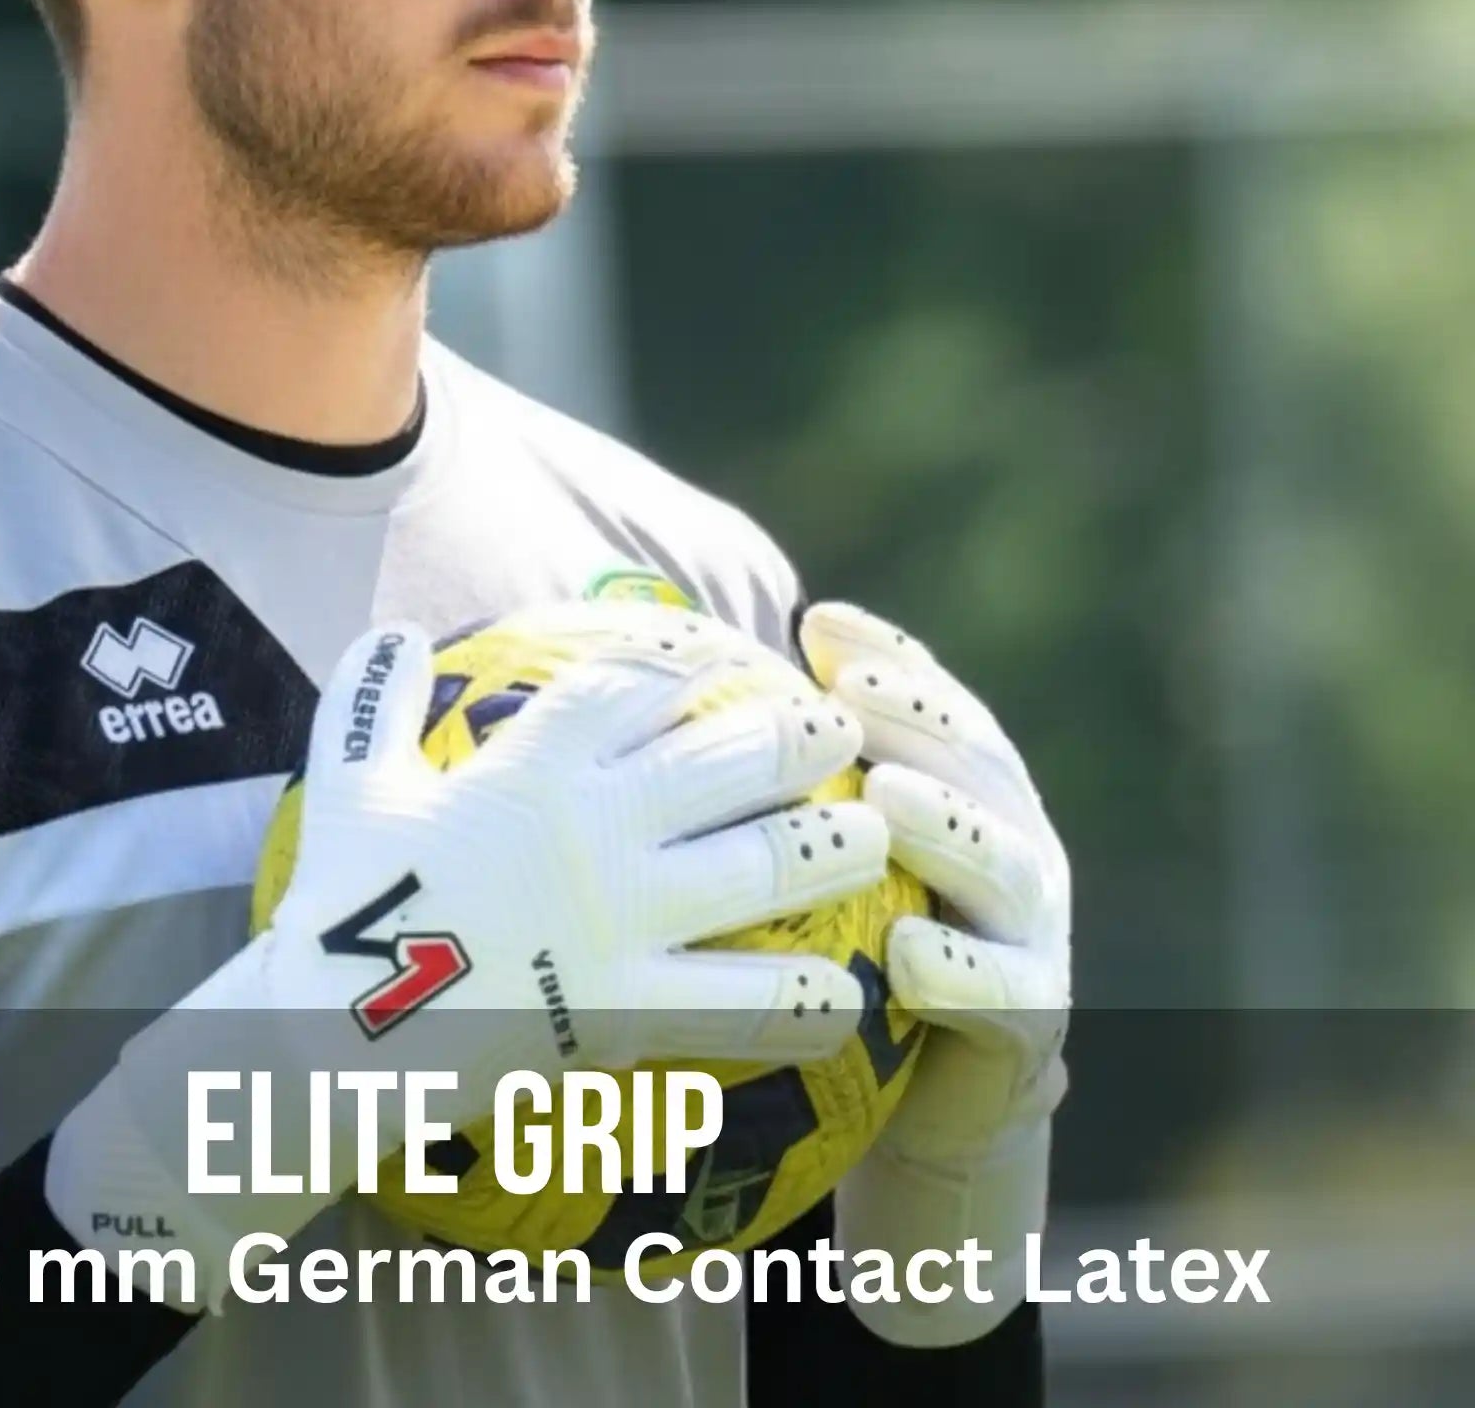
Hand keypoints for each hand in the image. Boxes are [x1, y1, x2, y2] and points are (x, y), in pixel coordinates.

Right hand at [51, 603, 887, 1306]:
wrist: (330, 1032)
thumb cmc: (339, 904)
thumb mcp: (347, 786)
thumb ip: (374, 702)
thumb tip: (394, 631)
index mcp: (530, 769)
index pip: (628, 690)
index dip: (680, 664)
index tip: (720, 654)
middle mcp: (593, 830)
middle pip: (725, 763)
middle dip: (796, 737)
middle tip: (839, 729)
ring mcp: (620, 921)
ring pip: (758, 870)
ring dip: (829, 848)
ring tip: (873, 835)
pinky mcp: (631, 1009)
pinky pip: (742, 1003)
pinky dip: (804, 999)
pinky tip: (848, 995)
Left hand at [799, 601, 1069, 1342]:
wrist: (929, 1100)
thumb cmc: (856, 945)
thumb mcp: (825, 852)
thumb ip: (797, 777)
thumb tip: (688, 674)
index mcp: (971, 789)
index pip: (934, 703)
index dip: (887, 656)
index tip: (818, 621)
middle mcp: (1014, 843)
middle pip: (977, 763)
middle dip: (918, 720)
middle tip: (850, 692)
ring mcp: (1032, 931)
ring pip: (1003, 864)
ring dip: (947, 826)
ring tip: (883, 797)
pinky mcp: (1031, 1018)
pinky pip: (1001, 993)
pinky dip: (957, 971)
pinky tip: (905, 953)